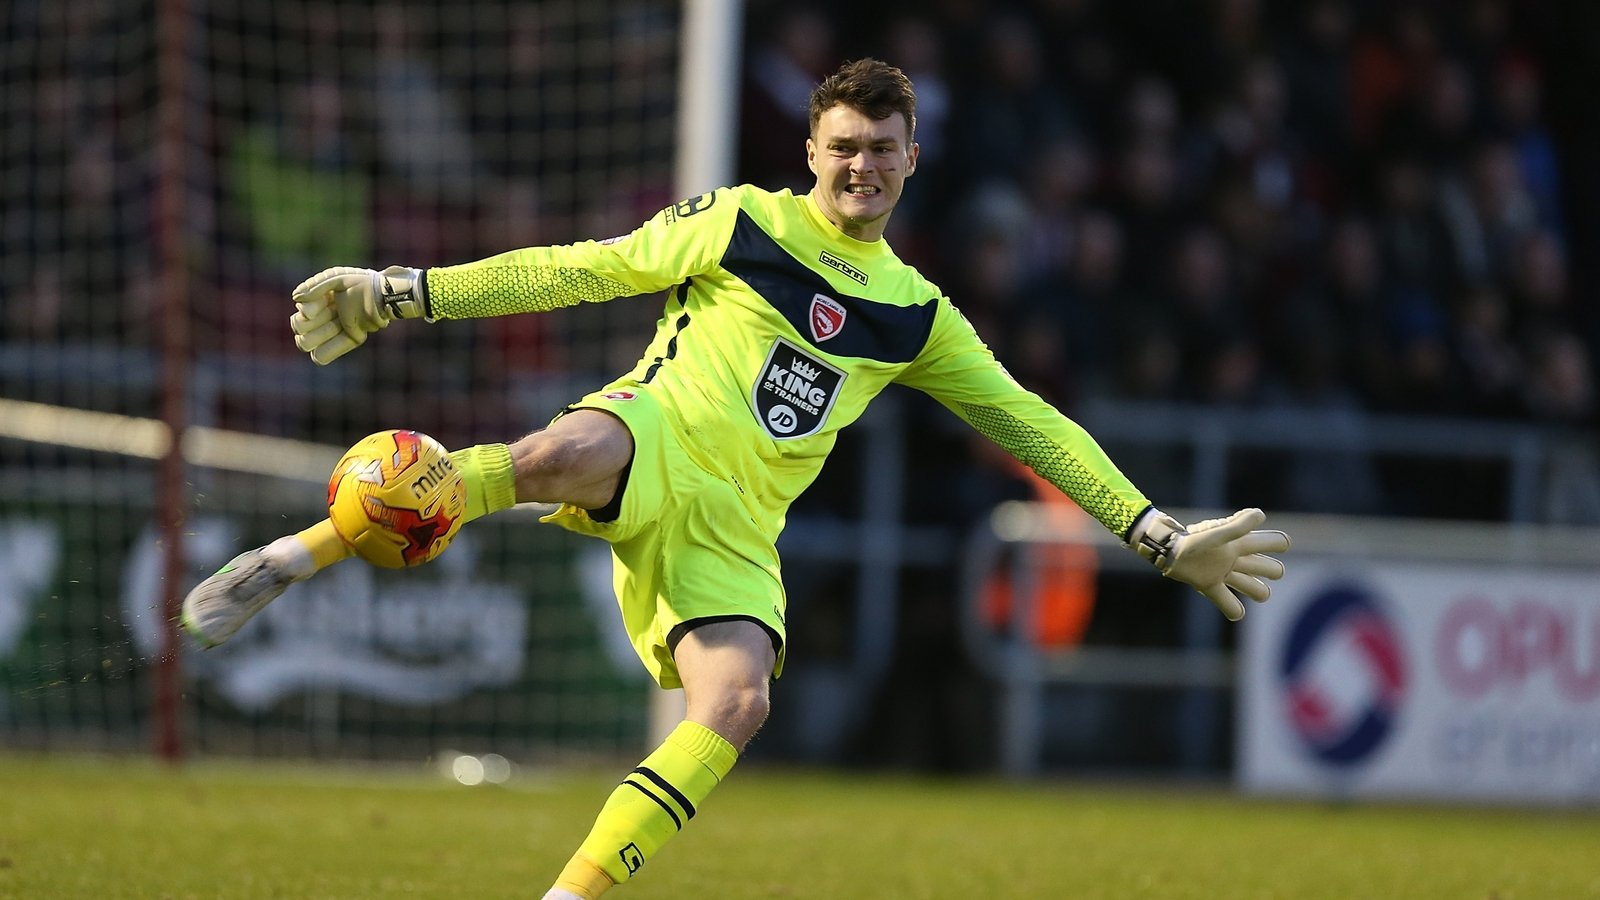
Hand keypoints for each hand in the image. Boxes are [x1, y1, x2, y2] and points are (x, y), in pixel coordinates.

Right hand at [289, 265, 425, 364]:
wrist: (383, 294)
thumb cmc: (358, 282)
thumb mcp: (335, 279)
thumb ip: (314, 287)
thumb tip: (294, 298)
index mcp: (319, 299)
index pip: (302, 312)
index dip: (310, 310)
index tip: (327, 302)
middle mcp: (326, 314)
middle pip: (302, 328)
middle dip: (312, 324)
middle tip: (332, 313)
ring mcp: (338, 327)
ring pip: (311, 341)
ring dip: (319, 336)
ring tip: (336, 325)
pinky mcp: (353, 337)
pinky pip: (329, 352)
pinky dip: (324, 353)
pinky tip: (318, 354)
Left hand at [1126, 507, 1290, 620]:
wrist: (1168, 550)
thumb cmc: (1195, 540)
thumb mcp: (1218, 534)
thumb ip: (1238, 526)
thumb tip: (1261, 515)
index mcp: (1242, 543)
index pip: (1276, 541)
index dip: (1279, 543)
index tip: (1273, 545)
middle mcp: (1237, 558)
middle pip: (1272, 569)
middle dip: (1271, 570)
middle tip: (1251, 566)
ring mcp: (1225, 573)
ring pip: (1256, 588)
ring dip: (1258, 591)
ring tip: (1250, 589)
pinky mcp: (1210, 586)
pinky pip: (1229, 604)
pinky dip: (1234, 610)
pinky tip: (1234, 611)